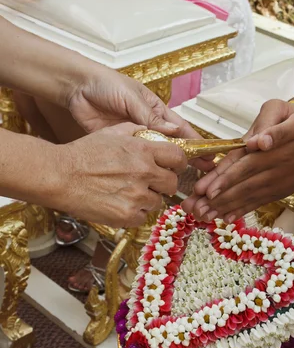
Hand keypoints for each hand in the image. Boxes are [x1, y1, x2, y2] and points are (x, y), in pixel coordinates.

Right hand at [53, 123, 186, 226]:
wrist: (59, 176)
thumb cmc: (82, 153)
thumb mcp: (110, 133)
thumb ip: (134, 130)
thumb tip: (149, 130)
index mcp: (143, 151)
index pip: (179, 158)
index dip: (178, 164)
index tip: (173, 167)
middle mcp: (145, 173)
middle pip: (172, 184)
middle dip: (164, 184)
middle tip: (151, 184)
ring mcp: (137, 196)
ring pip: (157, 202)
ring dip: (148, 199)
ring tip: (129, 193)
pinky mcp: (127, 215)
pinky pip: (142, 217)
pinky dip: (135, 214)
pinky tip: (121, 205)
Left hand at [67, 69, 212, 171]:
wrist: (76, 88)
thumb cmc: (106, 85)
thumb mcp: (132, 98)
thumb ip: (150, 116)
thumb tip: (174, 130)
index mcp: (157, 112)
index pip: (182, 130)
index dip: (196, 144)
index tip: (208, 158)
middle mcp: (149, 127)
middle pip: (172, 148)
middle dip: (186, 162)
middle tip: (200, 177)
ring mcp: (135, 140)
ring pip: (155, 158)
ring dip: (165, 170)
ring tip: (177, 185)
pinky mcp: (120, 149)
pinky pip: (135, 162)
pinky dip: (144, 171)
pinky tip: (150, 182)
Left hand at [182, 111, 293, 221]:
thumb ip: (278, 129)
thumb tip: (260, 142)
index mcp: (274, 151)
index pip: (245, 165)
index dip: (225, 178)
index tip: (206, 189)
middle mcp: (274, 172)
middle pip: (241, 185)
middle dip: (216, 198)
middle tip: (195, 207)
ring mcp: (277, 185)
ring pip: (247, 197)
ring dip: (224, 207)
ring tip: (203, 215)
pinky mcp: (279, 191)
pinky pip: (258, 202)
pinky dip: (241, 210)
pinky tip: (225, 218)